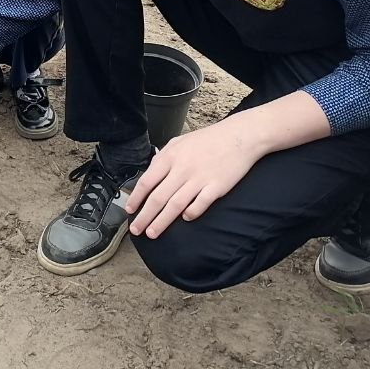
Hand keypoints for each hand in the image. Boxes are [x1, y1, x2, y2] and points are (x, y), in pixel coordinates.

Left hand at [124, 118, 262, 239]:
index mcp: (170, 157)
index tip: (130, 210)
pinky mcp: (217, 187)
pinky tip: (185, 219)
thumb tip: (150, 172)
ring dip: (162, 221)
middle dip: (145, 216)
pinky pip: (200, 204)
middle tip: (137, 230)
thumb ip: (163, 157)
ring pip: (175, 205)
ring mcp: (200, 178)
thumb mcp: (179, 142)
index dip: (136, 198)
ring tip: (152, 232)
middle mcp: (182, 169)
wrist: (239, 136)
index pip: (147, 181)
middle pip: (158, 197)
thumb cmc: (207, 140)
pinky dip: (191, 213)